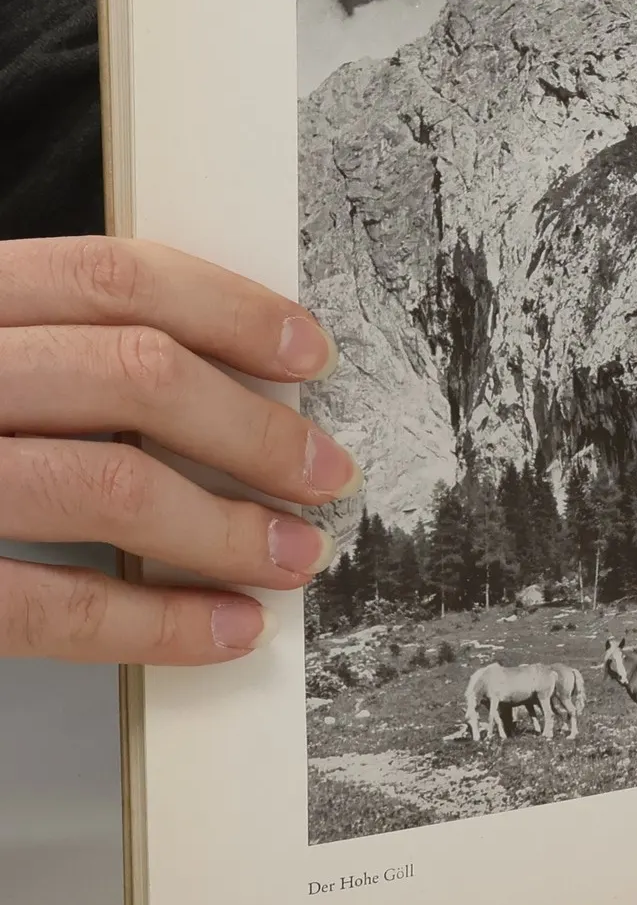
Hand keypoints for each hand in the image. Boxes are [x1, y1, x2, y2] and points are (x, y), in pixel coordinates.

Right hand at [0, 238, 356, 662]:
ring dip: (228, 527)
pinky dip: (155, 622)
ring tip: (292, 556)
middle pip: (131, 374)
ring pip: (106, 483)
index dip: (229, 308)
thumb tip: (215, 378)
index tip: (305, 352)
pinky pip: (45, 603)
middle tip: (323, 473)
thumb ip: (45, 354)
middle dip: (255, 430)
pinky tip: (222, 629)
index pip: (109, 274)